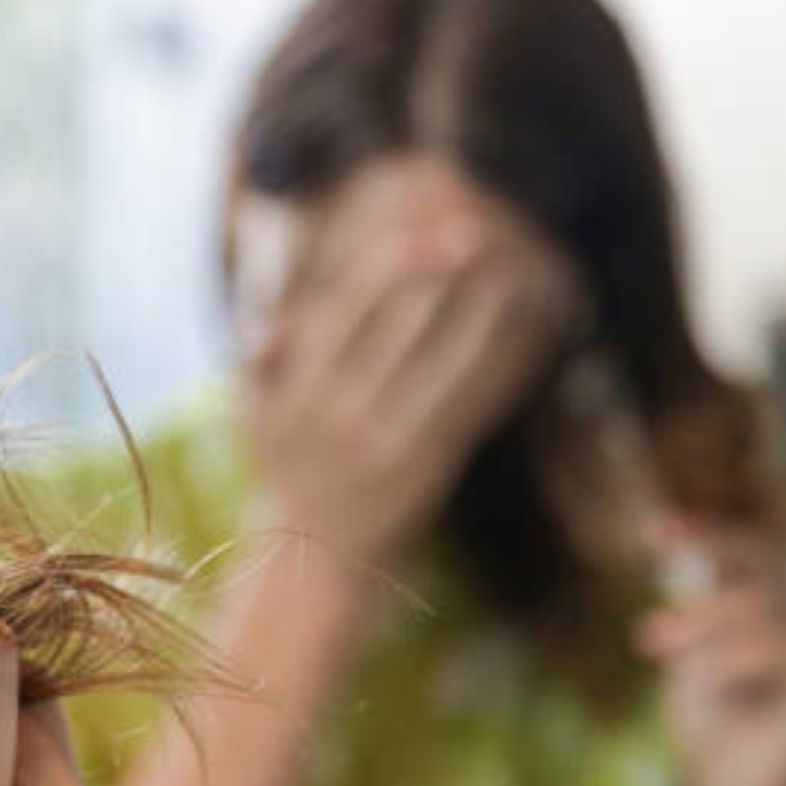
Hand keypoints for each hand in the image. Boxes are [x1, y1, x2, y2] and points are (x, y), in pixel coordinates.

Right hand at [233, 190, 573, 562]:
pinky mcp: (434, 463)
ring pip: (448, 365)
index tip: (417, 235)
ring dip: (483, 314)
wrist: (318, 551)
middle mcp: (344, 419)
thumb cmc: (290, 463)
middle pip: (399, 331)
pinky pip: (477, 403)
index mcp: (300, 396)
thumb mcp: (257, 417)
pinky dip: (506, 364)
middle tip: (472, 233)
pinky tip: (528, 331)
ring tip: (510, 271)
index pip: (344, 316)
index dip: (384, 271)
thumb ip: (259, 363)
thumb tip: (272, 324)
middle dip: (436, 279)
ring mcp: (393, 443)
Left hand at [637, 524, 785, 785]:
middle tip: (647, 621)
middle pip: (764, 565)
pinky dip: (727, 659)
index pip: (754, 549)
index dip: (708, 532)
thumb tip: (665, 530)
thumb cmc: (711, 719)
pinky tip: (700, 680)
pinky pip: (776, 647)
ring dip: (698, 622)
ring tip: (654, 646)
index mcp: (785, 602)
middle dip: (697, 578)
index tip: (658, 525)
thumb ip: (691, 596)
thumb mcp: (691, 647)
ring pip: (761, 604)